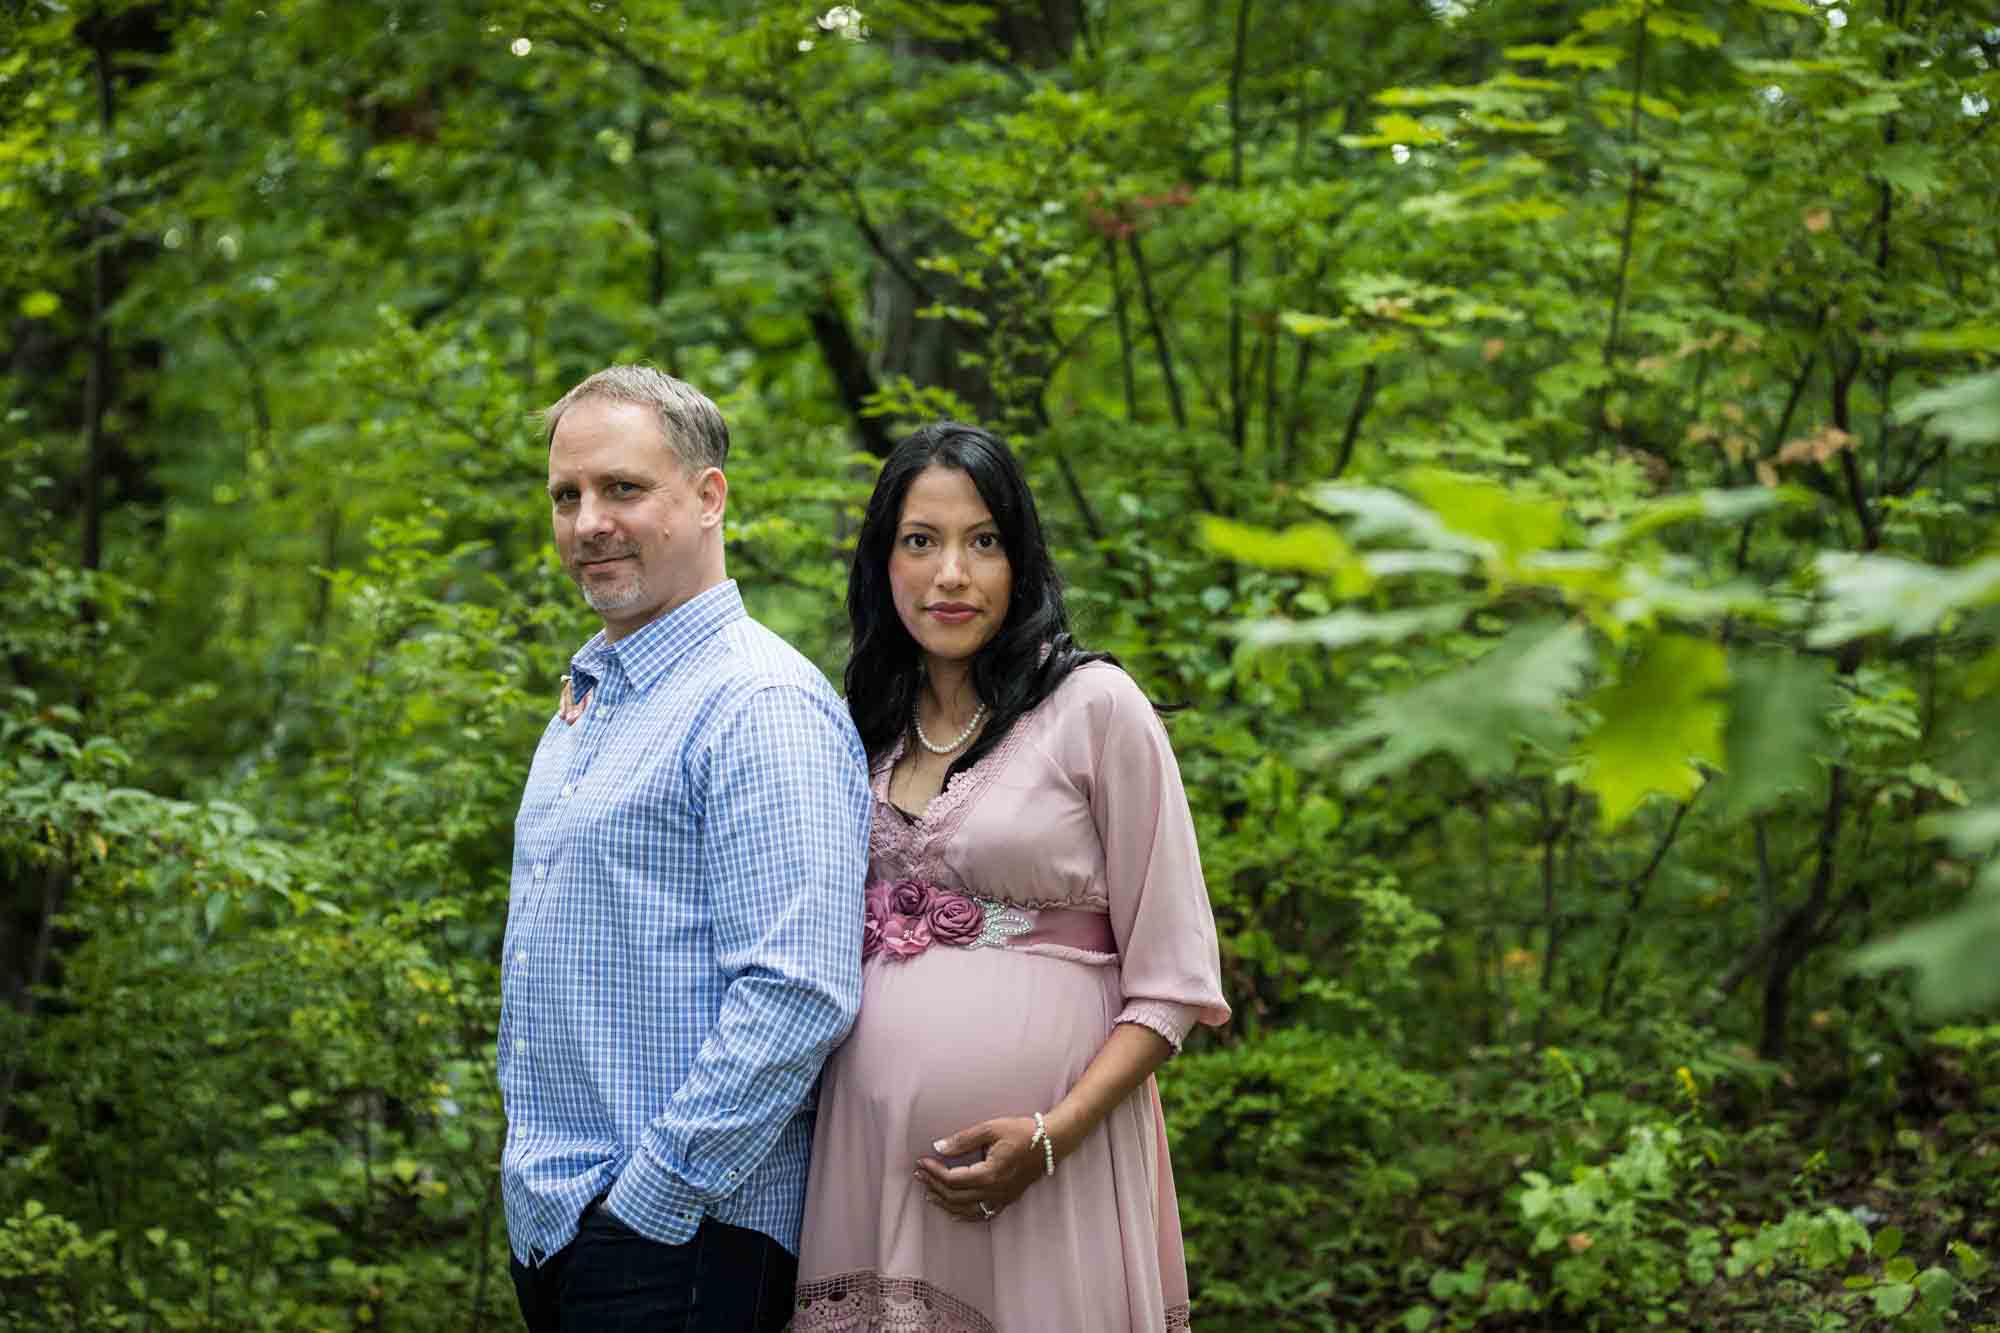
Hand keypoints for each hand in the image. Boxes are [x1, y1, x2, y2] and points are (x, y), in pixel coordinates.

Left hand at [915, 1115, 1045, 1221]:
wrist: (1052, 1142)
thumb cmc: (1023, 1131)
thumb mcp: (991, 1128)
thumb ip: (963, 1139)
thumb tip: (938, 1147)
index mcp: (990, 1174)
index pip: (953, 1179)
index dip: (934, 1172)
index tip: (921, 1161)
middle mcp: (995, 1191)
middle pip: (956, 1196)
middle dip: (934, 1185)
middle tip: (920, 1174)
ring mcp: (1002, 1198)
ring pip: (966, 1209)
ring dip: (945, 1202)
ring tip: (928, 1192)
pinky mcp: (1008, 1199)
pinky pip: (982, 1214)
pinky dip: (964, 1214)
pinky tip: (953, 1211)